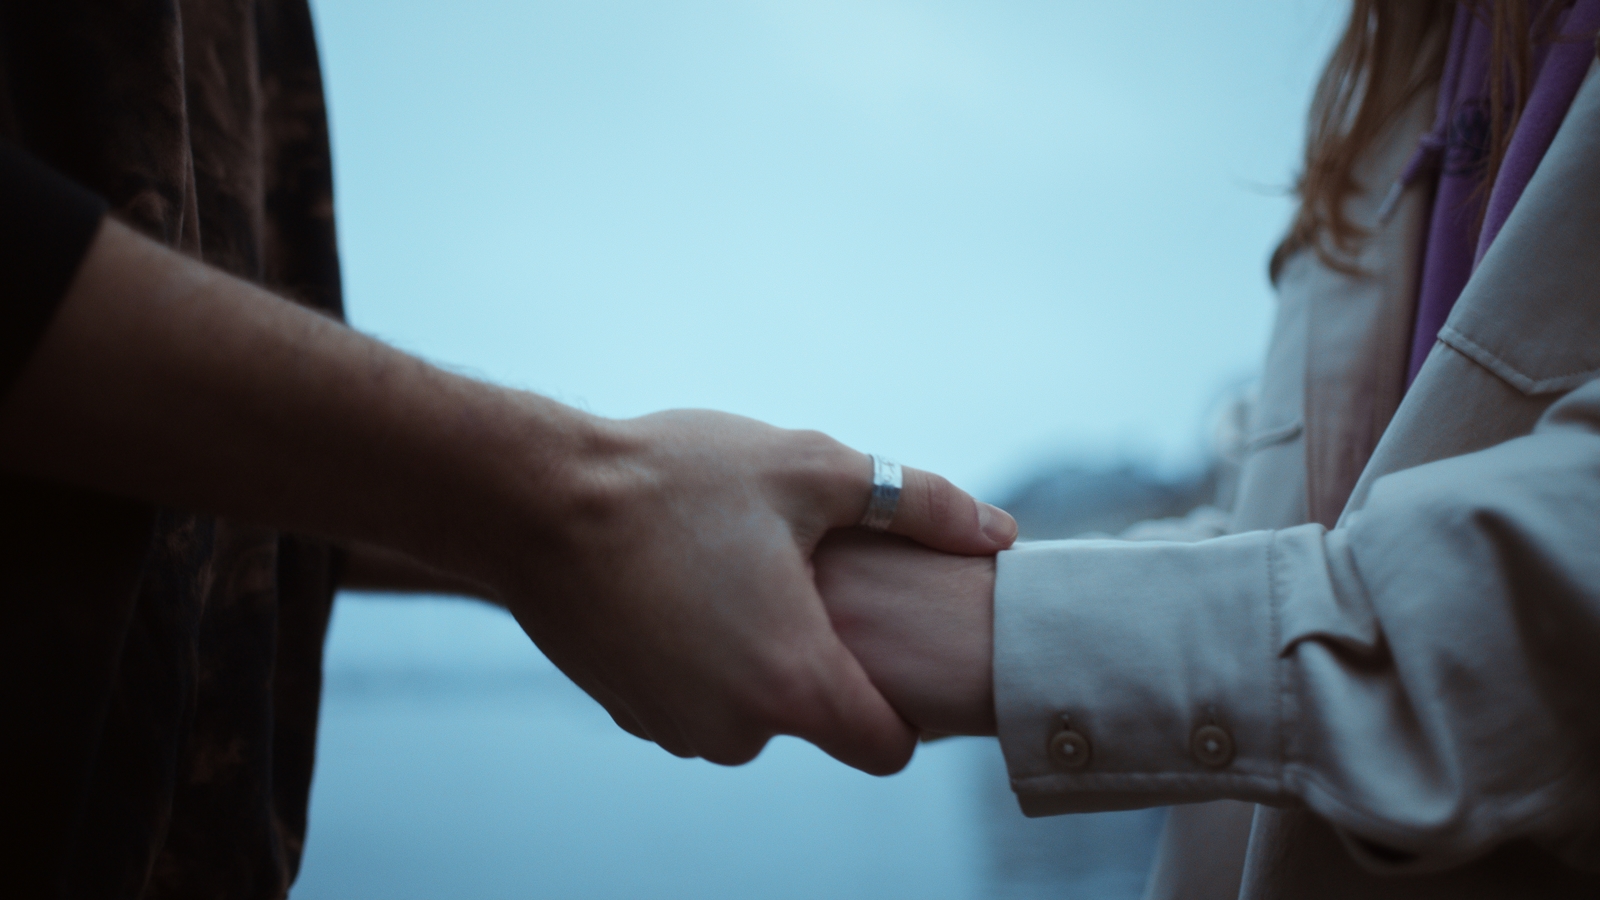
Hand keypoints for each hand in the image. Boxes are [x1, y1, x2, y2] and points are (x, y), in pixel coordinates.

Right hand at [486, 409, 1014, 773]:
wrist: (533, 498)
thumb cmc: (677, 479)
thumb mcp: (810, 469)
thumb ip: (920, 505)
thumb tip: (1001, 532)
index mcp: (794, 682)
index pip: (888, 747)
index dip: (903, 703)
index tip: (888, 648)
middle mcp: (735, 729)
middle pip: (817, 721)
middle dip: (818, 659)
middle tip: (797, 576)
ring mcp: (674, 728)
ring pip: (752, 711)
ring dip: (756, 658)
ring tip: (734, 572)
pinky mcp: (628, 714)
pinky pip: (696, 702)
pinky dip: (703, 661)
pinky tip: (685, 588)